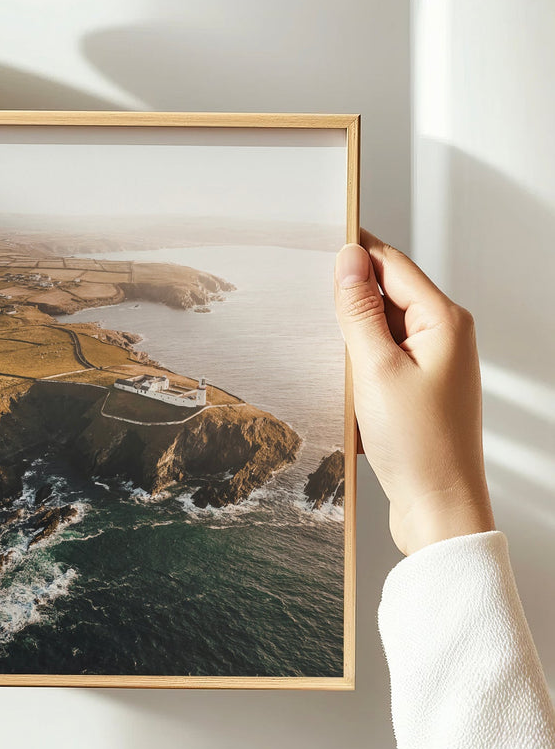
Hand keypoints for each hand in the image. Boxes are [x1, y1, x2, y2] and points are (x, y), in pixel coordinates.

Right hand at [334, 230, 494, 555]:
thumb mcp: (376, 370)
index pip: (392, 264)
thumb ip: (360, 311)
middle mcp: (444, 336)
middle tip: (303, 296)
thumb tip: (348, 259)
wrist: (439, 508)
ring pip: (380, 328)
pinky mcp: (418, 389)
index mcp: (444, 321)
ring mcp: (432, 364)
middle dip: (346, 295)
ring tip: (318, 345)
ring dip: (349, 333)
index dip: (353, 251)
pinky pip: (381, 358)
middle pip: (386, 293)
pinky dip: (356, 361)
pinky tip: (335, 376)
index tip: (314, 240)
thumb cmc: (418, 445)